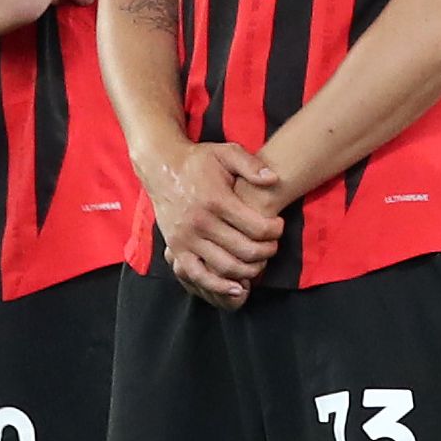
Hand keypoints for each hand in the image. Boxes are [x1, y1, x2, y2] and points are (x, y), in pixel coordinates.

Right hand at [144, 139, 283, 301]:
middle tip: (273, 245)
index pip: (256, 226)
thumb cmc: (198, 161)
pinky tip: (238, 288)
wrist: (161, 167)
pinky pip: (198, 275)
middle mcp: (200, 222)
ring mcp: (186, 239)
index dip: (274, 231)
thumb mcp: (226, 152)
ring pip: (225, 266)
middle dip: (267, 251)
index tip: (279, 225)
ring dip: (250, 270)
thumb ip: (251, 164)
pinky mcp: (176, 249)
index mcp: (216, 200)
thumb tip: (274, 179)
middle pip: (245, 249)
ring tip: (260, 261)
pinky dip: (219, 286)